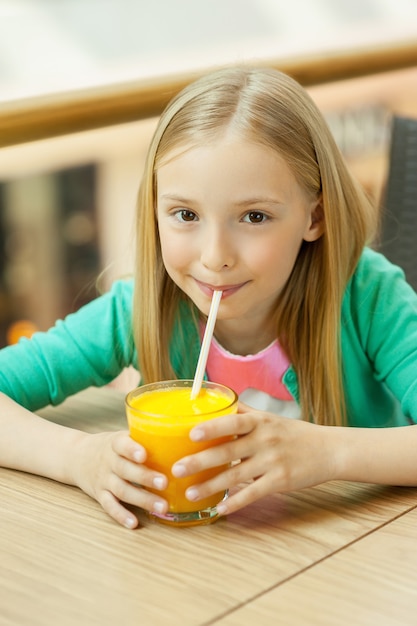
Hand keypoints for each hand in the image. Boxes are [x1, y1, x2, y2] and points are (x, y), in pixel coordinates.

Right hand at [69, 430, 168, 528]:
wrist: (77, 457)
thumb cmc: (110, 446)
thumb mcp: (121, 436)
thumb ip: (144, 438)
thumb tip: (181, 437)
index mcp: (115, 444)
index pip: (122, 445)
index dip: (132, 449)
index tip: (144, 455)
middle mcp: (108, 462)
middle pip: (125, 470)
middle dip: (145, 477)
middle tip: (164, 483)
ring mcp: (103, 479)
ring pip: (122, 490)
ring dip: (142, 499)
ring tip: (162, 507)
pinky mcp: (99, 495)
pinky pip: (109, 506)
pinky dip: (120, 515)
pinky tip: (134, 523)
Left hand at [172, 402, 335, 515]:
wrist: (328, 450)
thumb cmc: (293, 432)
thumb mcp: (269, 417)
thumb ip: (243, 411)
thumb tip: (215, 400)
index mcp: (259, 421)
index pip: (233, 421)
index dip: (212, 427)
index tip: (191, 433)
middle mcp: (264, 440)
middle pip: (227, 451)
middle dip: (200, 461)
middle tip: (176, 469)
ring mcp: (273, 462)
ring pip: (236, 476)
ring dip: (210, 486)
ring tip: (189, 492)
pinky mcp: (280, 481)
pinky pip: (254, 494)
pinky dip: (236, 503)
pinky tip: (220, 509)